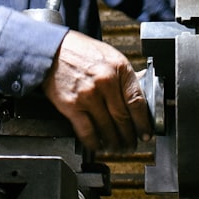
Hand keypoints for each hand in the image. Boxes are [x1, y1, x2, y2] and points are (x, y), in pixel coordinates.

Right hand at [42, 30, 151, 151]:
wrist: (54, 50)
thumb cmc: (82, 52)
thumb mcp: (111, 56)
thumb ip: (125, 75)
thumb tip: (141, 91)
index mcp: (119, 69)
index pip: (137, 102)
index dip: (143, 122)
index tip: (145, 133)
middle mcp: (106, 82)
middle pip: (123, 118)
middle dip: (129, 136)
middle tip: (131, 144)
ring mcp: (88, 95)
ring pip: (107, 128)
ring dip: (114, 142)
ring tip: (117, 148)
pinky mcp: (72, 105)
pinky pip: (87, 131)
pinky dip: (94, 142)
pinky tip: (98, 145)